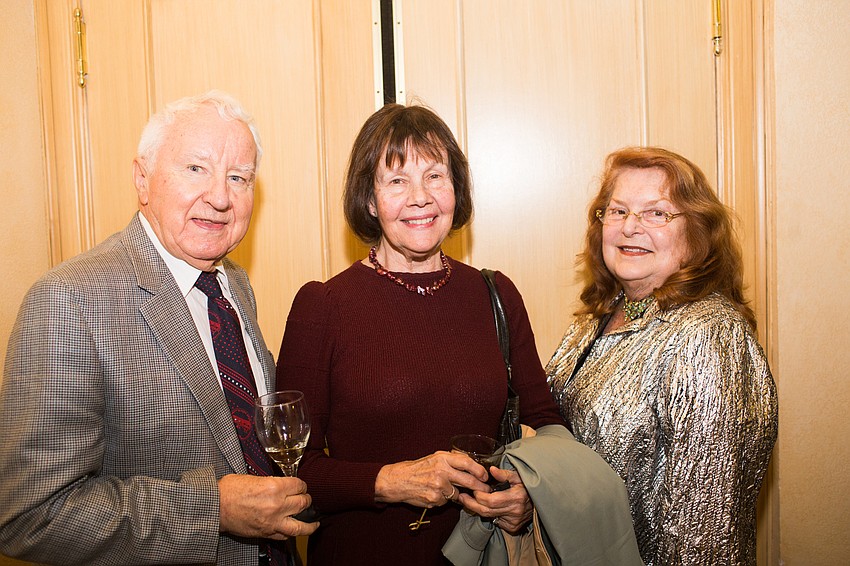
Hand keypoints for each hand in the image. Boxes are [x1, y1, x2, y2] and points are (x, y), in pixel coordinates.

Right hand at [218, 474, 317, 538]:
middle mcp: (277, 505)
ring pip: (300, 526)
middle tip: (306, 499)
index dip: (301, 485)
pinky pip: (284, 535)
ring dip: (309, 524)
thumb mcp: (253, 478)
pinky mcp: (266, 533)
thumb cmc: (229, 490)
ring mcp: (273, 521)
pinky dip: (291, 533)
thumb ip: (271, 482)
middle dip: (306, 500)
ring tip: (315, 523)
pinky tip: (294, 531)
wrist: (215, 506)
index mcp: (275, 487)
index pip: (299, 485)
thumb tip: (281, 485)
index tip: (300, 486)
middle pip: (303, 503)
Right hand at [375, 451, 490, 507]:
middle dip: (480, 487)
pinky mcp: (435, 499)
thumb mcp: (434, 458)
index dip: (479, 470)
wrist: (398, 480)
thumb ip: (451, 460)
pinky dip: (443, 499)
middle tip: (486, 490)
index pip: (467, 462)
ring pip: (457, 493)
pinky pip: (446, 501)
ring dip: (456, 494)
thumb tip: (470, 463)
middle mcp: (441, 471)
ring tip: (444, 489)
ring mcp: (438, 486)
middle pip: (469, 480)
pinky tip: (433, 493)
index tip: (485, 476)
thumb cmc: (417, 468)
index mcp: (442, 458)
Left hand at [458, 467, 531, 533]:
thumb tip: (492, 470)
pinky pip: (495, 521)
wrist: (540, 502)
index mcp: (516, 497)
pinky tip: (485, 506)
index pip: (490, 500)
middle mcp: (514, 511)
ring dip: (478, 509)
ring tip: (469, 501)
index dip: (479, 495)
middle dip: (471, 504)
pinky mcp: (512, 527)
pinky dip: (489, 514)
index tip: (473, 489)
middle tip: (462, 497)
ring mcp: (513, 521)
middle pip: (486, 510)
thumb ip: (504, 474)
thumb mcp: (518, 476)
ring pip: (489, 516)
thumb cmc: (527, 486)